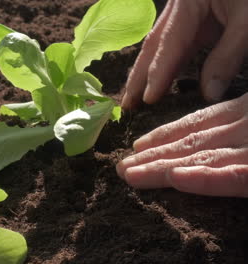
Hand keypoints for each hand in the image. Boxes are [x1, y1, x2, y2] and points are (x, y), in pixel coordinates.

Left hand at [116, 93, 247, 196]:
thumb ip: (233, 136)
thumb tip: (214, 136)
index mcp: (247, 111)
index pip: (200, 122)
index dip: (166, 134)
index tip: (138, 146)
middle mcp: (247, 125)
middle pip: (193, 142)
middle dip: (154, 155)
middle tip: (120, 168)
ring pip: (203, 157)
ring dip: (162, 167)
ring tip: (129, 175)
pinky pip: (236, 177)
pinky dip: (205, 178)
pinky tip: (175, 178)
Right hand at [122, 0, 247, 108]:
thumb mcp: (247, 21)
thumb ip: (227, 57)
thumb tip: (208, 94)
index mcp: (188, 4)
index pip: (168, 44)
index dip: (158, 73)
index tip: (148, 99)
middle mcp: (179, 9)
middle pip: (153, 46)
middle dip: (138, 76)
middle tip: (126, 105)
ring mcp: (186, 13)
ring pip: (160, 47)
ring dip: (147, 73)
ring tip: (134, 98)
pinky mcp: (196, 19)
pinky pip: (175, 46)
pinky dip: (166, 66)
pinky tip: (159, 82)